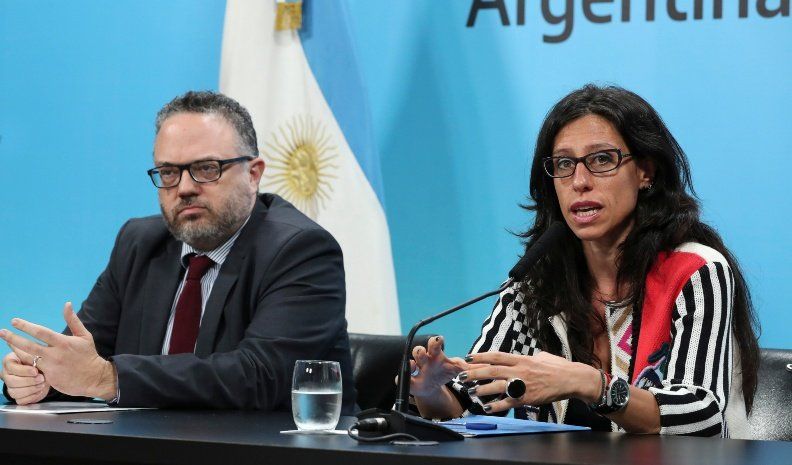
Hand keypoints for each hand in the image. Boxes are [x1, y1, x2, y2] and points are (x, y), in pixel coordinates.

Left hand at [0, 302, 116, 400]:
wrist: (94, 378)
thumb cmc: (88, 355)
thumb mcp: (84, 336)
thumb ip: (73, 320)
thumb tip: (67, 304)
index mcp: (64, 342)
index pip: (40, 332)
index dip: (26, 326)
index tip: (14, 321)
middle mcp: (55, 354)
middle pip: (29, 345)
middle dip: (13, 338)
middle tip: (2, 332)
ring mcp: (51, 367)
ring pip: (28, 358)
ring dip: (16, 350)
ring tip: (7, 343)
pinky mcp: (49, 378)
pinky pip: (33, 369)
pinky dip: (25, 363)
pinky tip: (17, 358)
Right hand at [1, 349, 49, 404]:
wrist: (48, 373)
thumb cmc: (40, 361)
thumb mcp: (35, 354)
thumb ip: (27, 351)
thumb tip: (14, 341)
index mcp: (9, 362)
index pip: (12, 368)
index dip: (24, 371)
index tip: (35, 371)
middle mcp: (6, 375)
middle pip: (12, 382)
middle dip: (29, 381)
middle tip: (41, 378)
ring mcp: (11, 387)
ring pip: (15, 392)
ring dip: (31, 389)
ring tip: (42, 384)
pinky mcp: (18, 397)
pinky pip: (21, 400)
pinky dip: (32, 396)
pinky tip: (40, 390)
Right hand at [408, 336, 471, 396]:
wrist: (431, 386)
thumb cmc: (444, 372)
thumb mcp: (457, 369)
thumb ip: (470, 367)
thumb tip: (488, 365)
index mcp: (435, 355)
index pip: (435, 344)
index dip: (436, 342)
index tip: (440, 339)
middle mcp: (425, 360)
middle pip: (420, 350)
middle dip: (422, 350)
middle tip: (423, 351)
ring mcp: (416, 369)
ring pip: (411, 361)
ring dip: (413, 361)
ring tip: (415, 364)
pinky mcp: (409, 380)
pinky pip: (403, 378)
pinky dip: (404, 377)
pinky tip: (409, 377)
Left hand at [461, 351, 600, 412]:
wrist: (571, 379)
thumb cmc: (557, 367)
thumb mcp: (540, 356)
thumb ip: (527, 358)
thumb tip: (521, 357)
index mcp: (522, 359)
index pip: (496, 356)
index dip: (481, 357)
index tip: (468, 357)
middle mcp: (520, 370)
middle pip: (492, 371)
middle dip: (474, 373)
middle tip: (461, 375)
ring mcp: (523, 384)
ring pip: (497, 386)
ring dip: (482, 389)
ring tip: (470, 392)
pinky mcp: (528, 398)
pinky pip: (509, 402)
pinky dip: (497, 405)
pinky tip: (487, 407)